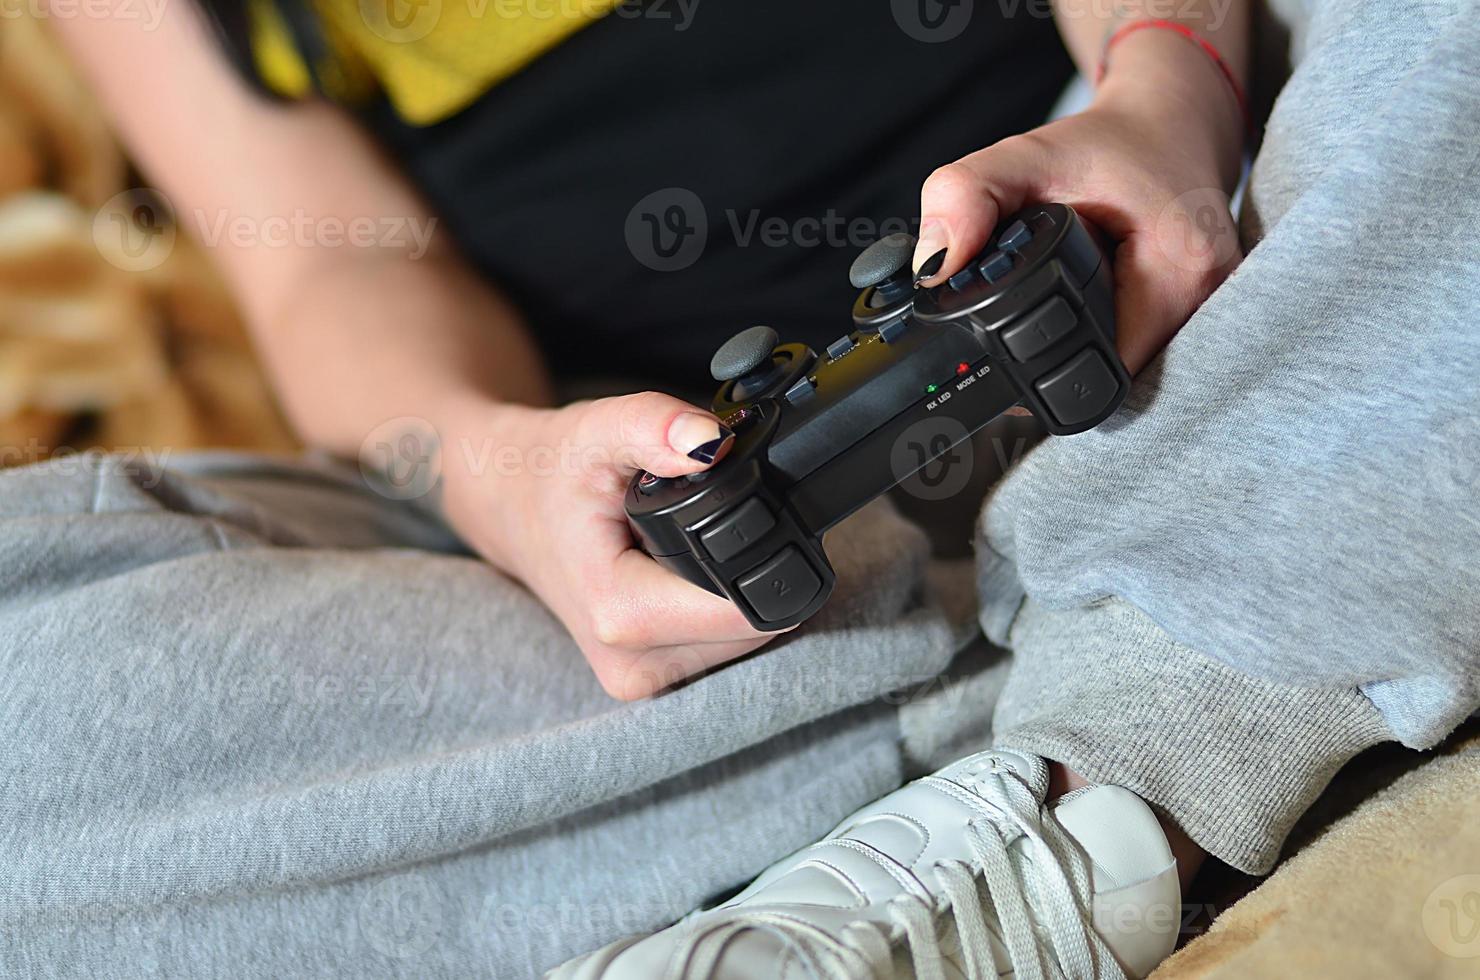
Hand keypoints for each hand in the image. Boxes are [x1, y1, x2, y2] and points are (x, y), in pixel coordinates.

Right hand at [437, 392, 779, 699]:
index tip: (757, 515)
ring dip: (741, 591)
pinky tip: (686, 573)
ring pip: (747, 643)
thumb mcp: (596, 429)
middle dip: (758, 573)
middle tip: (713, 524)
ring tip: (688, 548)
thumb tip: (710, 442)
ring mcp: (643, 681)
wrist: (507, 507)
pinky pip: (724, 647)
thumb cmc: (550, 471)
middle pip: (757, 629)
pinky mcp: (653, 680)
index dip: (773, 561)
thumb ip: (655, 427)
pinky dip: (721, 607)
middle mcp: (633, 666)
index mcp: (621, 615)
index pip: (749, 612)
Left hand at [912, 36, 1244, 373]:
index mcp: (1183, 267)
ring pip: (1133, 374)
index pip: (1109, 370)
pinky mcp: (1198, 317)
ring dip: (1085, 360)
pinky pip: (1144, 356)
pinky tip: (1077, 323)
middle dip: (1062, 371)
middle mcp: (1209, 300)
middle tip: (1015, 346)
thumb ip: (968, 195)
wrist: (1173, 121)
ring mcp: (1210, 314)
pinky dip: (1104, 345)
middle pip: (1121, 380)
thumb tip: (931, 265)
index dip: (1047, 377)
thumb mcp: (1029, 154)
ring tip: (1048, 327)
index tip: (1002, 363)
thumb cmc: (1111, 142)